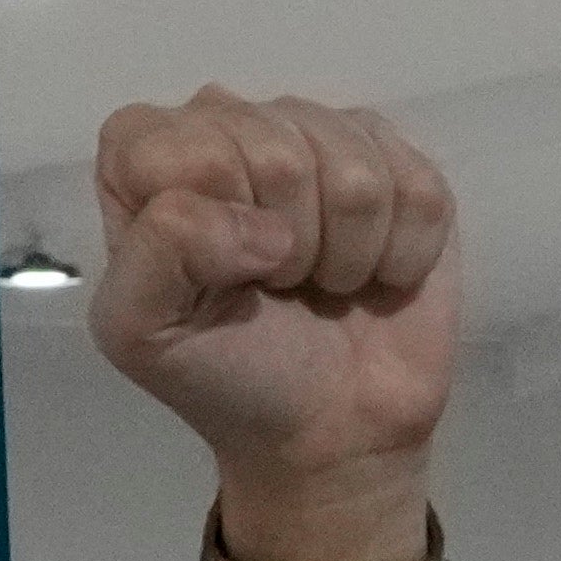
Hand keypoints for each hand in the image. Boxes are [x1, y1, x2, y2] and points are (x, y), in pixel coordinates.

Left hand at [88, 82, 458, 560]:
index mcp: (152, 154)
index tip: (223, 279)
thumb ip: (157, 253)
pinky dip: (403, 257)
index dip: (215, 222)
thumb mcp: (140, 331)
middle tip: (279, 287)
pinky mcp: (402, 168)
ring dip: (346, 254)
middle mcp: (235, 124)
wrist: (328, 435)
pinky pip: (420, 191)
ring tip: (324, 284)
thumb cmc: (225, 376)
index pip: (193, 146)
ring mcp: (323, 136)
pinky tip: (376, 276)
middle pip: (278, 149)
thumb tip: (265, 228)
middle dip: (289, 244)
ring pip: (355, 169)